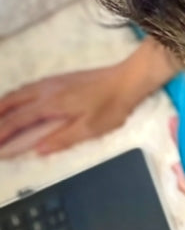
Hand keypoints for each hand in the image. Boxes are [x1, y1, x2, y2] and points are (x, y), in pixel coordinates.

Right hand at [0, 64, 141, 157]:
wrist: (127, 80)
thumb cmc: (112, 106)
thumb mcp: (90, 129)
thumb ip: (62, 139)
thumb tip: (37, 150)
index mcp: (51, 104)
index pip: (19, 119)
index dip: (3, 131)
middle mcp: (46, 90)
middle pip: (12, 102)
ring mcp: (52, 82)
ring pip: (19, 92)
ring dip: (4, 104)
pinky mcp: (60, 79)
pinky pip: (29, 87)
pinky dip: (16, 95)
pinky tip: (18, 100)